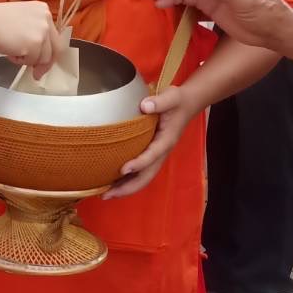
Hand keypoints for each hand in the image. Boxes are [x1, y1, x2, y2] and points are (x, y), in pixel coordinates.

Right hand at [0, 1, 56, 73]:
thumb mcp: (20, 18)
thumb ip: (32, 29)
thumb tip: (38, 50)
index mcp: (42, 9)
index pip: (53, 35)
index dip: (48, 50)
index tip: (42, 60)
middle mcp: (46, 18)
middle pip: (55, 47)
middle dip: (46, 63)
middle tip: (37, 73)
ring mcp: (42, 31)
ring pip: (44, 57)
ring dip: (29, 60)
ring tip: (12, 53)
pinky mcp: (36, 44)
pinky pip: (32, 61)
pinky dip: (21, 61)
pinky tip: (10, 53)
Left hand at [105, 85, 192, 199]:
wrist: (186, 105)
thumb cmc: (177, 101)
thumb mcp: (172, 97)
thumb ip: (160, 101)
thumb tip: (144, 106)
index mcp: (167, 140)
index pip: (153, 155)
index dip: (139, 163)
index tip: (123, 169)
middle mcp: (162, 152)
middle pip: (146, 176)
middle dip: (128, 187)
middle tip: (107, 195)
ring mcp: (157, 156)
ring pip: (143, 178)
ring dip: (126, 188)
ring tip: (105, 195)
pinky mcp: (152, 155)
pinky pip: (140, 172)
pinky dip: (127, 180)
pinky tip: (111, 183)